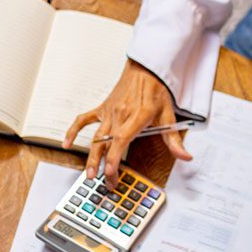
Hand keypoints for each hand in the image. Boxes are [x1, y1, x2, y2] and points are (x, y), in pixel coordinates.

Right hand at [63, 60, 192, 186]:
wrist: (145, 69)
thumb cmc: (156, 91)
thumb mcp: (168, 115)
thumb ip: (174, 140)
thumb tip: (185, 156)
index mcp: (137, 117)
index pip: (121, 140)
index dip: (113, 158)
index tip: (110, 173)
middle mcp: (120, 115)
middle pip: (107, 143)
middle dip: (103, 165)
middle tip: (103, 182)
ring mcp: (109, 112)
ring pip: (95, 137)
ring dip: (91, 156)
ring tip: (89, 174)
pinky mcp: (102, 108)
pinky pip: (83, 120)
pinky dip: (73, 131)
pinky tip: (67, 143)